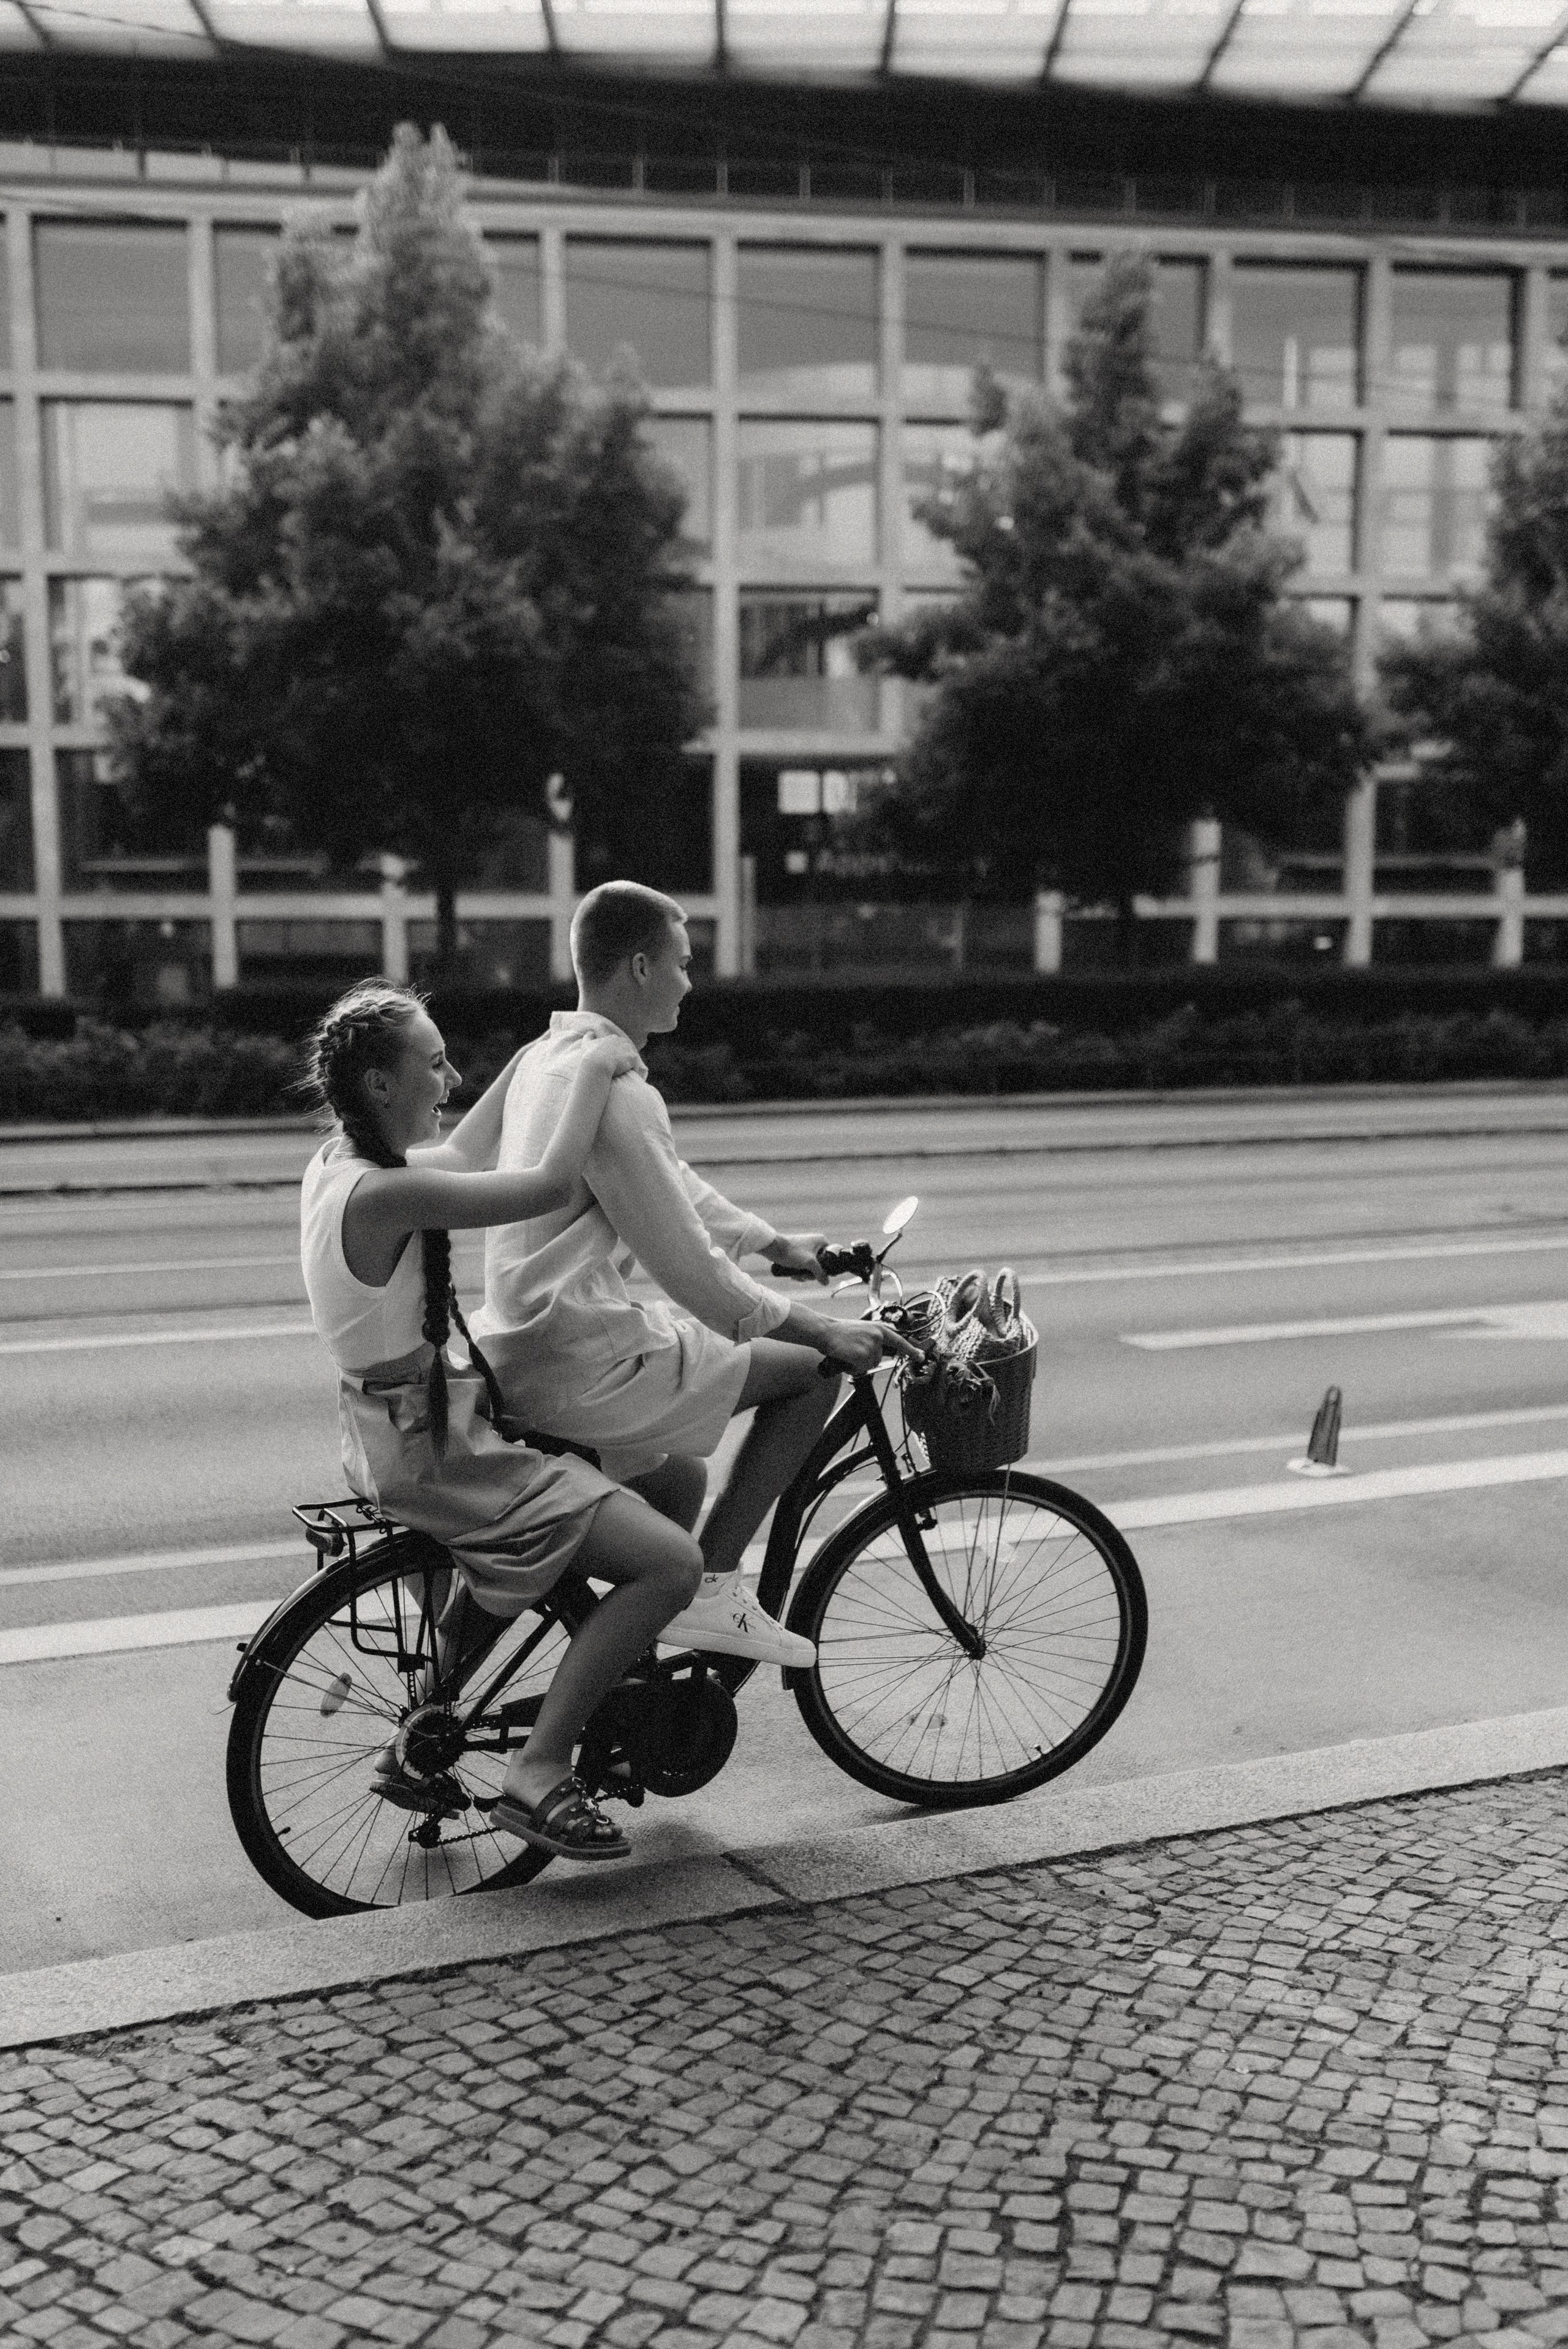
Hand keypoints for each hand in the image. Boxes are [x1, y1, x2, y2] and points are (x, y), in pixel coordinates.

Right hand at [583, 1034, 641, 1081]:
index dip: (618, 1054)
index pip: (620, 1044)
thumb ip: (588, 1037)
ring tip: (627, 1074)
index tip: (615, 1062)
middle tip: (622, 1068)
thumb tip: (590, 1032)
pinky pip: (635, 1066)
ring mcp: (628, 1048)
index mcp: (613, 1038)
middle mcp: (622, 1041)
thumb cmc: (590, 1055)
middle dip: (627, 1058)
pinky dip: (633, 1072)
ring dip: (631, 1065)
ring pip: (632, 1058)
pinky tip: (629, 1077)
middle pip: (628, 1050)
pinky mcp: (632, 1057)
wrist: (597, 1062)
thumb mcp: (587, 1044)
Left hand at [765, 1232, 828, 1283]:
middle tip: (805, 1276)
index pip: (831, 1256)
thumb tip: (826, 1283)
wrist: (773, 1248)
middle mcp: (815, 1244)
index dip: (827, 1267)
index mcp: (821, 1241)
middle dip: (812, 1273)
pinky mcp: (797, 1254)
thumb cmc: (793, 1252)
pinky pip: (803, 1265)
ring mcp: (805, 1249)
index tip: (820, 1274)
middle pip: (820, 1264)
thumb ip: (820, 1273)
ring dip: (804, 1274)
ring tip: (797, 1276)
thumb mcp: (810, 1263)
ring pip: (810, 1267)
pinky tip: (793, 1276)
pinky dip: (799, 1271)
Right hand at [811, 1314, 925, 1374]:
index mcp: (879, 1328)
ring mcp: (872, 1346)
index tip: (920, 1356)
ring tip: (847, 1352)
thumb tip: (877, 1354)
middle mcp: (878, 1336)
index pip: (899, 1341)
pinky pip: (860, 1369)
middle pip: (878, 1358)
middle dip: (866, 1359)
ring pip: (869, 1364)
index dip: (911, 1350)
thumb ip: (873, 1339)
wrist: (825, 1331)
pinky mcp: (864, 1355)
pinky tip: (845, 1357)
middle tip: (852, 1350)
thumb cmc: (840, 1332)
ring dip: (858, 1363)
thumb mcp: (862, 1331)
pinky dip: (852, 1367)